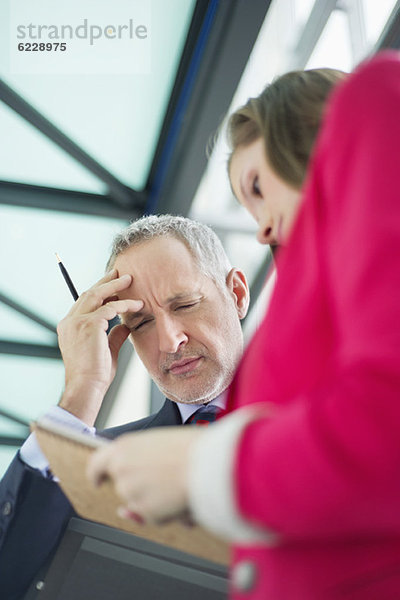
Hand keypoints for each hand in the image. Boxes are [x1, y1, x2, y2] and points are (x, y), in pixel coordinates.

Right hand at [57, 269, 142, 424]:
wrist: (87, 387)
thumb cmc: (95, 374)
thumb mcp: (106, 351)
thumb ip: (114, 336)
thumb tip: (125, 326)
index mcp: (69, 327)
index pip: (84, 303)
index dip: (100, 293)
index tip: (114, 287)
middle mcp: (70, 321)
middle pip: (89, 293)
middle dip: (105, 282)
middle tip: (120, 273)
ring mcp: (77, 322)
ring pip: (97, 295)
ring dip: (115, 285)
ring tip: (130, 279)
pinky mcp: (89, 324)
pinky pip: (110, 308)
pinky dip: (125, 304)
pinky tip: (137, 304)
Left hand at [86, 427, 203, 523]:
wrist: (209, 463)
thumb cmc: (190, 448)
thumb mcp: (159, 445)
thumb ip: (140, 462)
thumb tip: (127, 503)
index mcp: (123, 447)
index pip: (95, 464)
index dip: (96, 474)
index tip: (98, 480)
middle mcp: (121, 469)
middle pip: (123, 486)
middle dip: (140, 488)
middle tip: (164, 478)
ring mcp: (130, 492)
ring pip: (139, 503)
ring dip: (155, 500)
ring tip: (178, 484)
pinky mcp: (144, 511)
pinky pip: (152, 517)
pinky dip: (165, 513)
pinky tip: (180, 497)